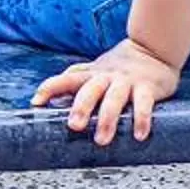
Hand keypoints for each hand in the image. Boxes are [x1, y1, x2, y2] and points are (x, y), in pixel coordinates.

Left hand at [31, 38, 181, 143]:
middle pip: (91, 89)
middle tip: (74, 126)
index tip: (36, 102)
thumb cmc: (119, 66)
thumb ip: (74, 78)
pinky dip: (142, 118)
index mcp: (92, 74)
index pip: (66, 78)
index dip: (50, 88)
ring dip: (108, 118)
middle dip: (81, 107)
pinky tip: (139, 135)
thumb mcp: (95, 69)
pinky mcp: (147, 87)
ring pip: (115, 98)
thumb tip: (42, 94)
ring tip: (102, 140)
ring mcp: (127, 82)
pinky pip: (144, 103)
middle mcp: (107, 76)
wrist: (153, 48)